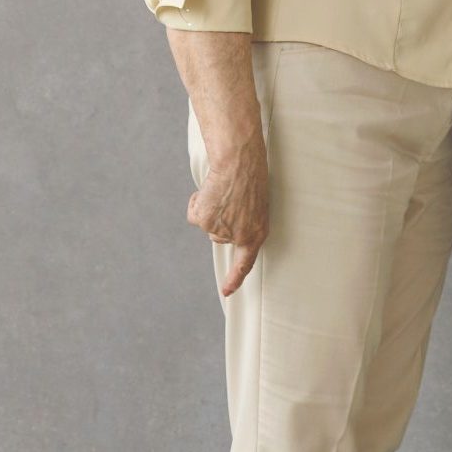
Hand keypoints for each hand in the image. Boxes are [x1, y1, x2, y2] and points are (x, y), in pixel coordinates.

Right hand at [187, 136, 269, 296]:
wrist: (239, 160)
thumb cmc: (251, 175)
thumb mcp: (256, 205)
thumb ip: (244, 223)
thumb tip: (225, 231)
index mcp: (257, 232)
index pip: (246, 263)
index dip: (236, 278)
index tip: (227, 291)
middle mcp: (239, 236)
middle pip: (220, 237)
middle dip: (221, 220)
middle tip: (230, 198)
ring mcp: (220, 230)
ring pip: (207, 224)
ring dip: (210, 208)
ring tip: (222, 189)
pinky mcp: (203, 220)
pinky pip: (194, 213)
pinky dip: (197, 201)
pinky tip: (209, 189)